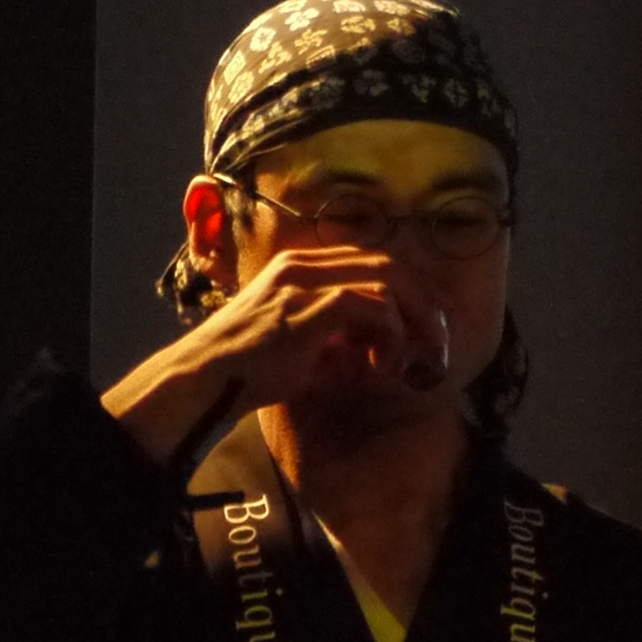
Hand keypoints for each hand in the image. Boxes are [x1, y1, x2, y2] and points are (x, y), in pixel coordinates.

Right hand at [101, 243, 433, 466]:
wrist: (205, 380)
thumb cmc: (249, 369)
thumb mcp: (300, 343)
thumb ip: (339, 337)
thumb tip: (380, 351)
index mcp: (299, 267)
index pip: (374, 261)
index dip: (411, 292)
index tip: (428, 328)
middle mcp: (302, 265)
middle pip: (390, 264)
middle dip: (424, 304)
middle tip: (436, 344)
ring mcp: (303, 282)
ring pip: (388, 280)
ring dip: (411, 324)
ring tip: (406, 362)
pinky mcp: (307, 307)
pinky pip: (373, 306)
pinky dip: (390, 336)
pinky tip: (379, 366)